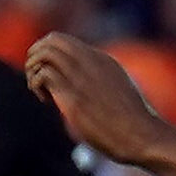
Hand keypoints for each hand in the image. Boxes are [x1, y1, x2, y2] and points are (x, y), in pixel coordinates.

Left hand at [23, 33, 173, 167]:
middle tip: (36, 77)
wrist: (143, 136)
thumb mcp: (119, 91)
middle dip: (35, 55)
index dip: (50, 56)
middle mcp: (91, 63)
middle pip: (52, 40)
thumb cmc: (132, 122)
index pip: (64, 41)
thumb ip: (103, 83)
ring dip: (33, 70)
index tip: (52, 76)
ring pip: (44, 53)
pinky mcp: (74, 97)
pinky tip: (46, 101)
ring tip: (39, 90)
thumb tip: (90, 90)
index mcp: (102, 60)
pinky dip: (36, 85)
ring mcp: (82, 78)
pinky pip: (44, 75)